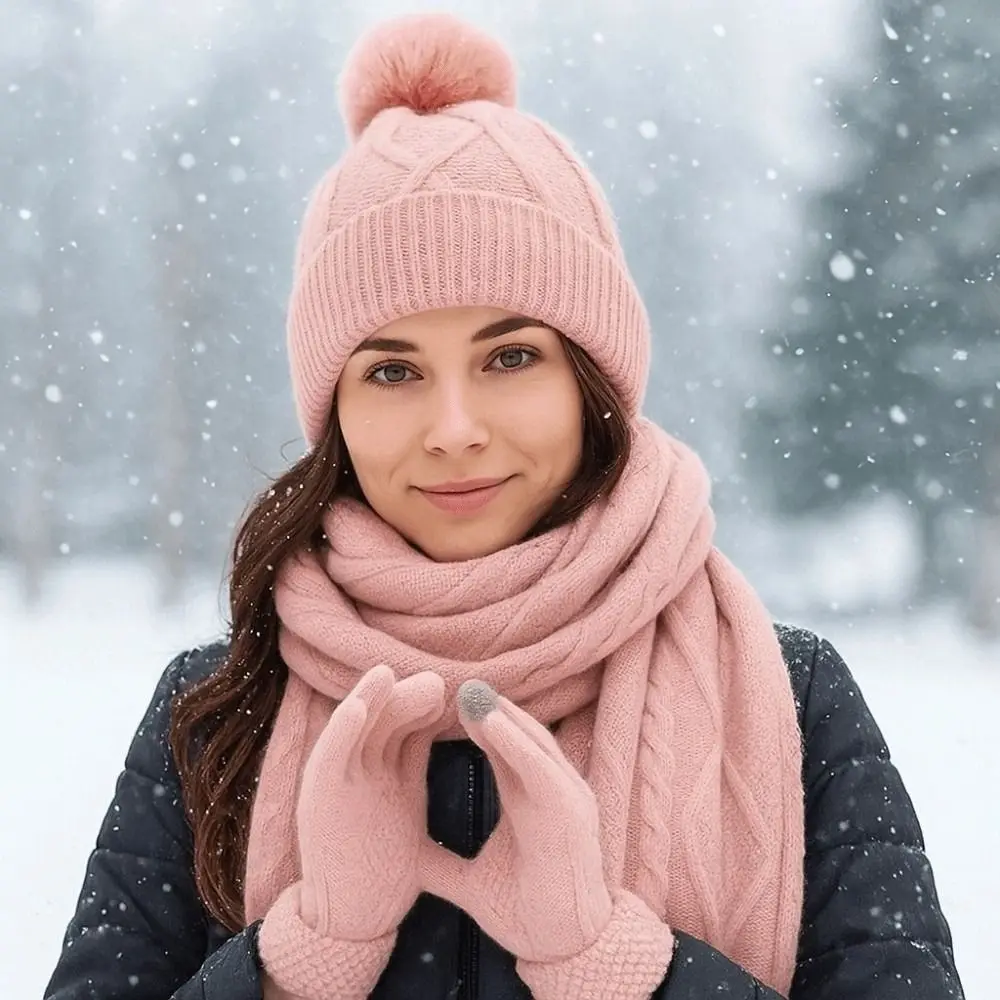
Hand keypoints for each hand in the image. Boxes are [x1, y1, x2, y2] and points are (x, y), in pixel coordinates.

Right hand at [259, 664, 444, 999]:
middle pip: (382, 720)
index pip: (402, 725)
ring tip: (388, 674)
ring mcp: (336, 783)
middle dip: (405, 698)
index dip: (424, 705)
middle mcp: (356, 770)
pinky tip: (360, 707)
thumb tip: (436, 721)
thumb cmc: (384, 869)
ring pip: (354, 729)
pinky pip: (328, 757)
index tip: (452, 691)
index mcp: (379, 771)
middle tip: (436, 681)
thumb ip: (411, 766)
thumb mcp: (403, 804)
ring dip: (371, 698)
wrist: (352, 922)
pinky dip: (342, 731)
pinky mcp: (317, 800)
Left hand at [420, 681, 673, 999]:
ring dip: (501, 716)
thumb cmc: (525, 913)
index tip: (441, 704)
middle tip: (453, 681)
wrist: (563, 950)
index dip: (475, 727)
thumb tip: (405, 860)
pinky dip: (516, 742)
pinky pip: (541, 767)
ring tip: (469, 691)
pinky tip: (491, 721)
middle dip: (486, 710)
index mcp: (528, 802)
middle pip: (516, 737)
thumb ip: (441, 866)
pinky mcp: (572, 811)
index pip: (501, 751)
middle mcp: (549, 791)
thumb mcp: (471, 884)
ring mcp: (565, 797)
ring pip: (530, 743)